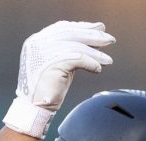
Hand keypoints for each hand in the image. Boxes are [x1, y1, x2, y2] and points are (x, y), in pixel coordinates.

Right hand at [3, 21, 114, 138]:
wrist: (35, 108)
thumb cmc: (48, 89)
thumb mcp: (59, 65)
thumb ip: (70, 51)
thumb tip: (94, 39)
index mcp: (37, 41)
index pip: (63, 28)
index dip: (83, 27)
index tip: (99, 29)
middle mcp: (38, 43)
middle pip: (71, 33)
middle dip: (93, 35)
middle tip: (110, 39)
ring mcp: (44, 53)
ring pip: (76, 46)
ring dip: (96, 53)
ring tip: (108, 60)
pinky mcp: (53, 64)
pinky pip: (78, 59)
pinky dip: (91, 63)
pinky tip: (98, 69)